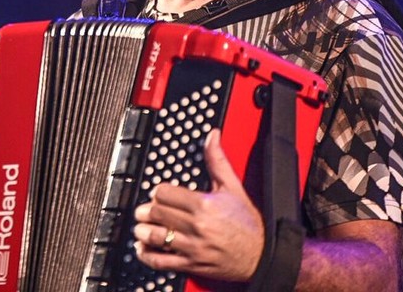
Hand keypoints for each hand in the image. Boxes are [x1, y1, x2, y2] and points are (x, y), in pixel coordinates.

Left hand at [132, 129, 264, 282]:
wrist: (262, 255)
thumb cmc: (247, 223)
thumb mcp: (233, 187)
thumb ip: (217, 160)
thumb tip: (212, 136)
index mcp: (204, 204)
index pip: (164, 194)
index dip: (157, 192)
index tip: (156, 193)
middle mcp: (197, 225)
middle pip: (157, 213)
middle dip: (145, 210)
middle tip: (143, 209)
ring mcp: (193, 246)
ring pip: (156, 236)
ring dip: (142, 231)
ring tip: (140, 227)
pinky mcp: (192, 264)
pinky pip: (162, 261)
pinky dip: (147, 255)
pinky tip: (142, 248)